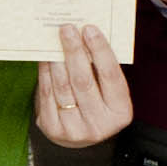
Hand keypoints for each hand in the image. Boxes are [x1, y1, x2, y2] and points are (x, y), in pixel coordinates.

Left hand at [34, 19, 131, 148]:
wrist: (80, 136)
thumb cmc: (98, 103)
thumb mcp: (108, 93)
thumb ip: (101, 69)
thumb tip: (84, 35)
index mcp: (120, 113)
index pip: (110, 76)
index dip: (100, 51)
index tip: (90, 29)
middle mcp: (100, 125)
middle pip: (83, 81)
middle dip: (74, 52)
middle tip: (67, 29)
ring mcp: (75, 130)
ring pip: (63, 87)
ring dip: (57, 60)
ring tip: (55, 40)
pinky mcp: (53, 129)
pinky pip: (47, 94)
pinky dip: (46, 72)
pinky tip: (46, 58)